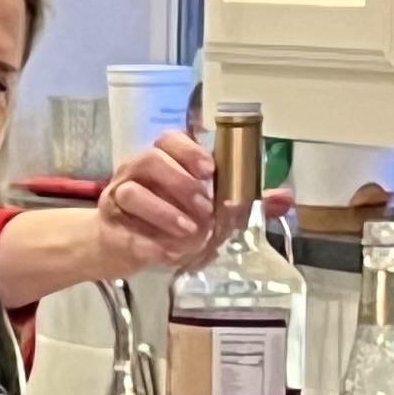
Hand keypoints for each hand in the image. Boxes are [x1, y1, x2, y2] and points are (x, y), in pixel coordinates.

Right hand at [97, 132, 233, 277]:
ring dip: (163, 211)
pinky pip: (123, 231)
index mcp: (159, 162)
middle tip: (204, 208)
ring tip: (188, 231)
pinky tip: (167, 253)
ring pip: (131, 193)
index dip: (188, 151)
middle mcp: (135, 174)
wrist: (119, 246)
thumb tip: (284, 197)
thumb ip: (241, 203)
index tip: (209, 171)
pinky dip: (147, 243)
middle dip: (179, 182)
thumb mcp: (203, 209)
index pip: (168, 140)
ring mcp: (117, 200)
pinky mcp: (108, 230)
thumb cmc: (166, 220)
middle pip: (149, 160)